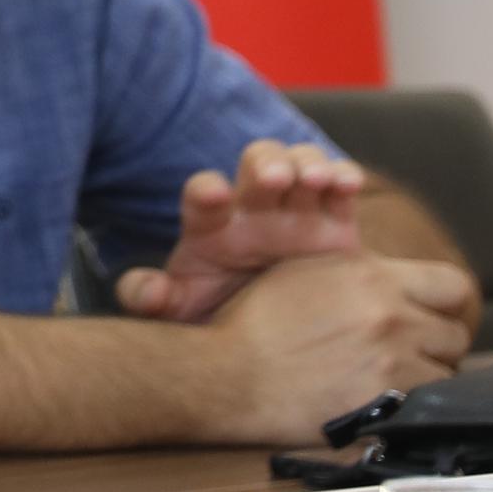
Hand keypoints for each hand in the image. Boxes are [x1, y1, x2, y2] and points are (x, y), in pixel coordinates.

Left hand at [116, 140, 368, 322]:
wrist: (279, 329)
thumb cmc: (223, 313)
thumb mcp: (185, 311)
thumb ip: (154, 299)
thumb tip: (146, 293)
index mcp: (212, 225)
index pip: (202, 196)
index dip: (204, 191)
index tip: (211, 194)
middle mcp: (254, 208)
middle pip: (256, 163)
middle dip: (264, 163)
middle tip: (273, 178)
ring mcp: (296, 207)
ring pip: (300, 163)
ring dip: (307, 163)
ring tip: (313, 180)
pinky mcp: (336, 218)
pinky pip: (341, 185)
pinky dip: (345, 176)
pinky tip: (346, 184)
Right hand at [200, 248, 478, 443]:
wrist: (225, 375)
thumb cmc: (254, 324)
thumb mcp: (303, 272)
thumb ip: (358, 273)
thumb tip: (394, 280)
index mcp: (372, 275)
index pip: (452, 284)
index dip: (444, 303)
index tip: (431, 315)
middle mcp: (390, 314)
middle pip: (455, 332)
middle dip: (435, 343)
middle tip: (408, 353)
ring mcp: (392, 360)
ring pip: (446, 371)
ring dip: (424, 375)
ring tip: (390, 379)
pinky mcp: (386, 401)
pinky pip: (427, 404)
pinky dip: (411, 403)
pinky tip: (382, 400)